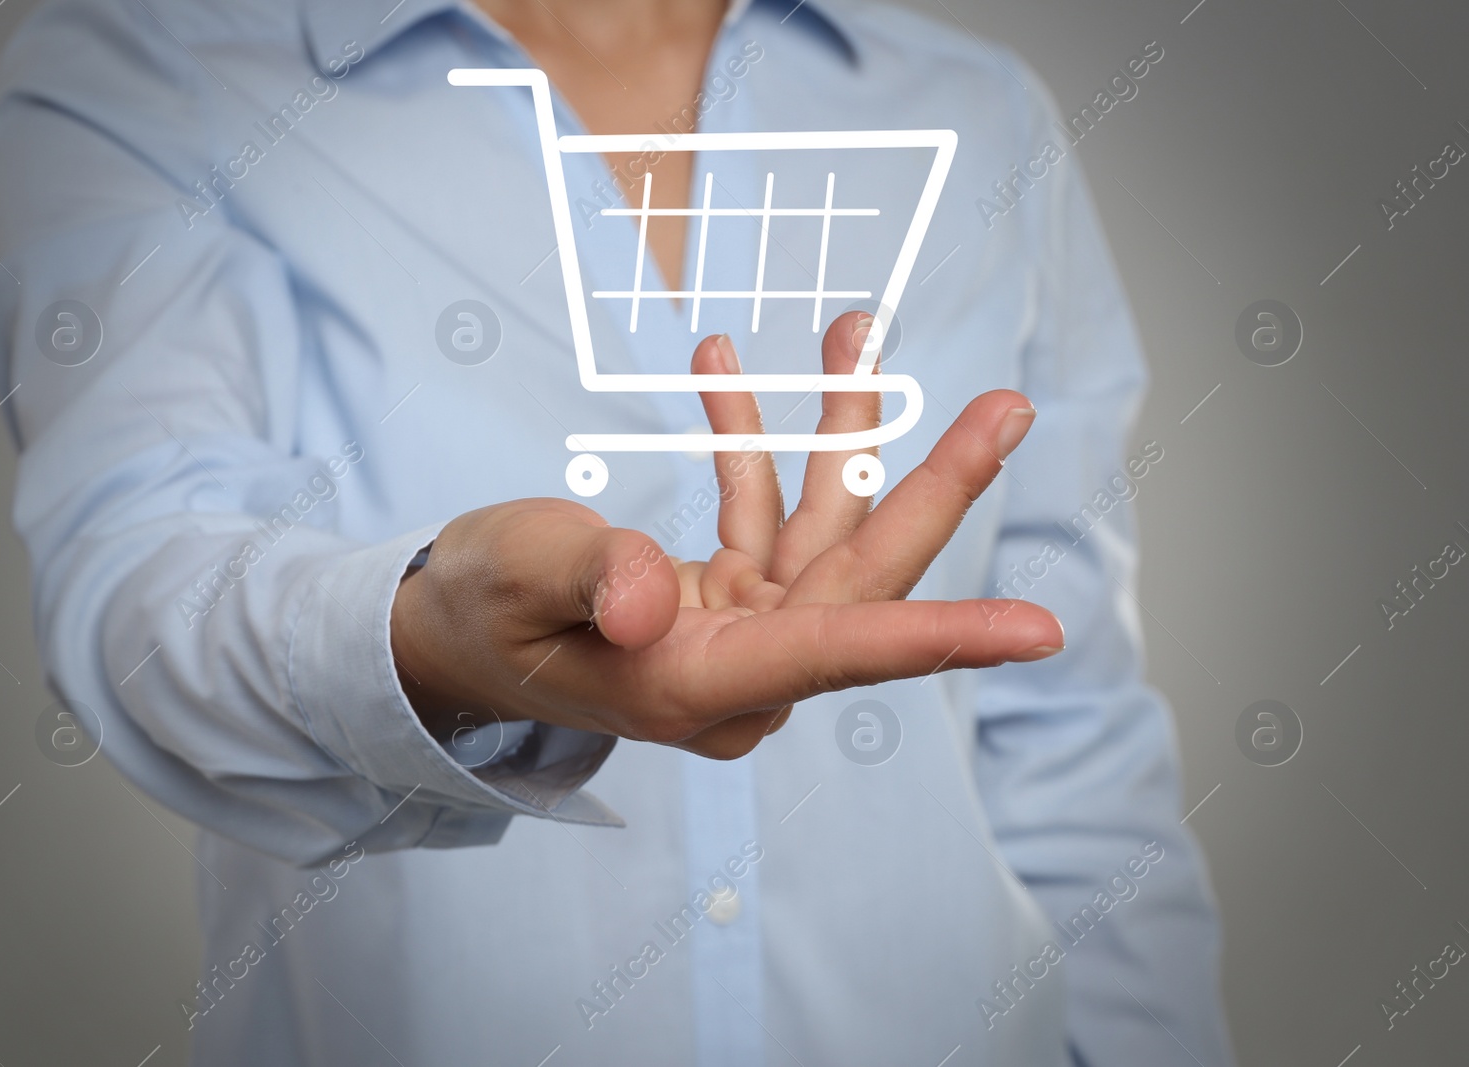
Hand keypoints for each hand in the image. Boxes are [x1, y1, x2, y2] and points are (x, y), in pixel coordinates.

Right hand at [389, 312, 1061, 758]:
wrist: (448, 641)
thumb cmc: (476, 613)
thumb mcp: (515, 576)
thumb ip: (585, 577)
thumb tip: (652, 595)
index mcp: (696, 683)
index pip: (839, 655)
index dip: (942, 638)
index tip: (1040, 633)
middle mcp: (738, 670)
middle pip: (863, 576)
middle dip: (933, 484)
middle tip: (1008, 407)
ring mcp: (737, 636)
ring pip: (824, 532)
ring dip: (842, 434)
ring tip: (856, 332)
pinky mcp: (726, 603)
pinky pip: (763, 517)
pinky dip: (752, 447)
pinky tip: (722, 368)